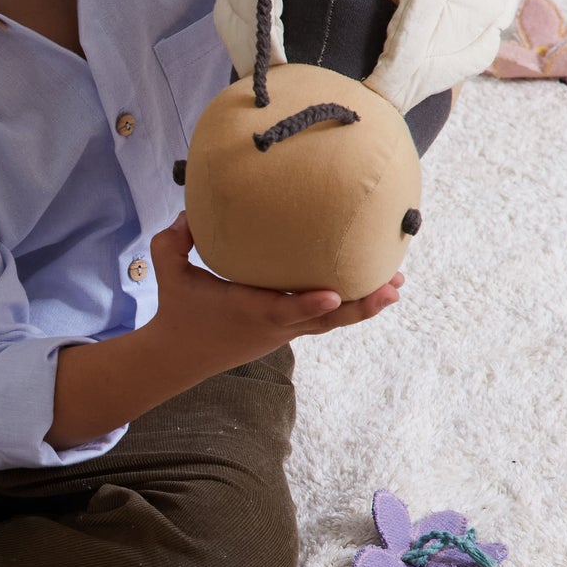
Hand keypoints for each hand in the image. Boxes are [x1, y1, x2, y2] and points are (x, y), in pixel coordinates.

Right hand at [150, 214, 402, 373]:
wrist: (180, 356)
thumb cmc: (177, 308)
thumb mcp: (169, 271)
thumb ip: (174, 240)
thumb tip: (189, 210)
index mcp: (247, 311)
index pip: (283, 311)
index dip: (310, 305)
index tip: (335, 294)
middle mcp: (273, 325)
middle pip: (325, 320)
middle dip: (360, 305)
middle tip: (392, 287)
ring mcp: (284, 331)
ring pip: (332, 321)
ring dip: (365, 305)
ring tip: (396, 286)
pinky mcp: (288, 330)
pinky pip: (325, 319)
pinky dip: (351, 305)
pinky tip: (374, 288)